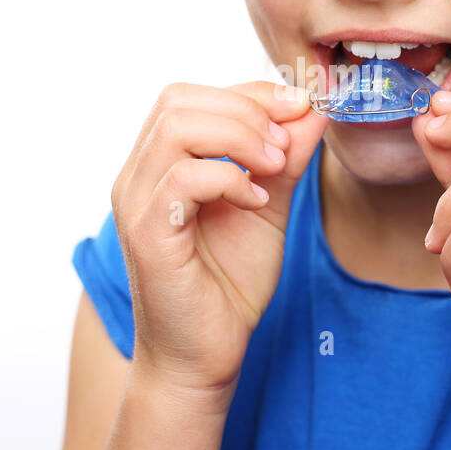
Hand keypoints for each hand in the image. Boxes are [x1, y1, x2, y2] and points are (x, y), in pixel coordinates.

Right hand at [111, 81, 327, 398]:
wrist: (205, 356)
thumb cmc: (228, 283)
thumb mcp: (269, 205)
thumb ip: (286, 158)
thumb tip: (314, 108)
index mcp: (159, 162)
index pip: (195, 96)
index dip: (252, 93)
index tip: (301, 107)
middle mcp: (137, 175)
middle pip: (177, 99)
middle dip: (246, 110)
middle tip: (286, 146)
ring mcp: (136, 203)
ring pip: (176, 128)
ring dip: (238, 137)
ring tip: (274, 168)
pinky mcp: (146, 234)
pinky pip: (182, 179)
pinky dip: (228, 179)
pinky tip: (255, 201)